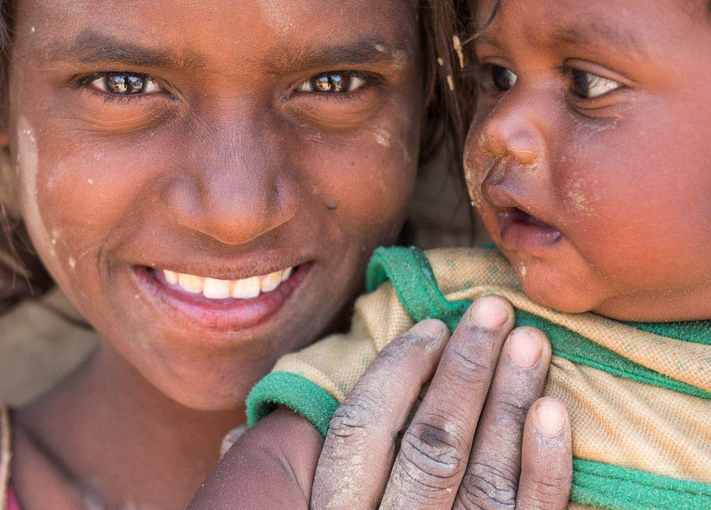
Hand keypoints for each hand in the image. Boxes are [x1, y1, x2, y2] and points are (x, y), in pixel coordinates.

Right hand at [311, 295, 571, 509]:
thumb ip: (286, 482)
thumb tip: (240, 443)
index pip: (361, 429)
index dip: (397, 371)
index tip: (432, 327)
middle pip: (431, 445)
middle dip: (466, 370)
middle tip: (493, 311)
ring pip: (485, 479)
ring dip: (511, 402)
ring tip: (532, 342)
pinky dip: (547, 471)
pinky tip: (554, 413)